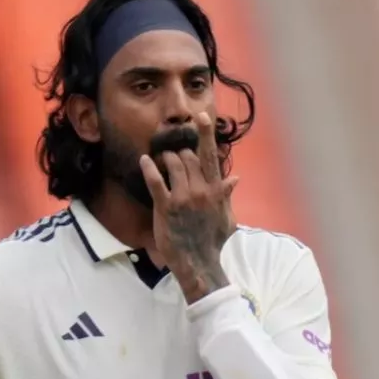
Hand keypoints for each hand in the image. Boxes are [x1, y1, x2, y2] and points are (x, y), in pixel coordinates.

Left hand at [140, 112, 239, 302]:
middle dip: (180, 153)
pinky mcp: (165, 207)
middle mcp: (200, 190)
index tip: (201, 116)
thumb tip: (234, 178)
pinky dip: (149, 169)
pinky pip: (155, 181)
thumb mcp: (226, 217)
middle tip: (176, 156)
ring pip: (173, 164)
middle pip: (188, 157)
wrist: (198, 262)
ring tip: (163, 160)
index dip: (206, 134)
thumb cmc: (212, 241)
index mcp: (215, 190)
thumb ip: (226, 196)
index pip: (211, 156)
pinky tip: (144, 160)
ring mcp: (182, 198)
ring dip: (166, 158)